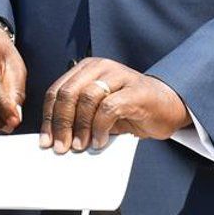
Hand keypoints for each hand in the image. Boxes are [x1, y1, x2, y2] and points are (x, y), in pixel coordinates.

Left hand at [41, 58, 190, 154]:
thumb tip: (55, 139)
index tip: (46, 141)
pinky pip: (109, 107)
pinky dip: (100, 127)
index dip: (48, 118)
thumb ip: (79, 117)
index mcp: (87, 69)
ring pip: (86, 98)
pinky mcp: (135, 90)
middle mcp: (101, 67)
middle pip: (68, 93)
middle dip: (61, 123)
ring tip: (80, 146)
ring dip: (80, 127)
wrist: (167, 107)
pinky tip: (100, 142)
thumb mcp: (98, 112)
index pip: (57, 91)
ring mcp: (119, 75)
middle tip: (61, 147)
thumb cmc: (130, 110)